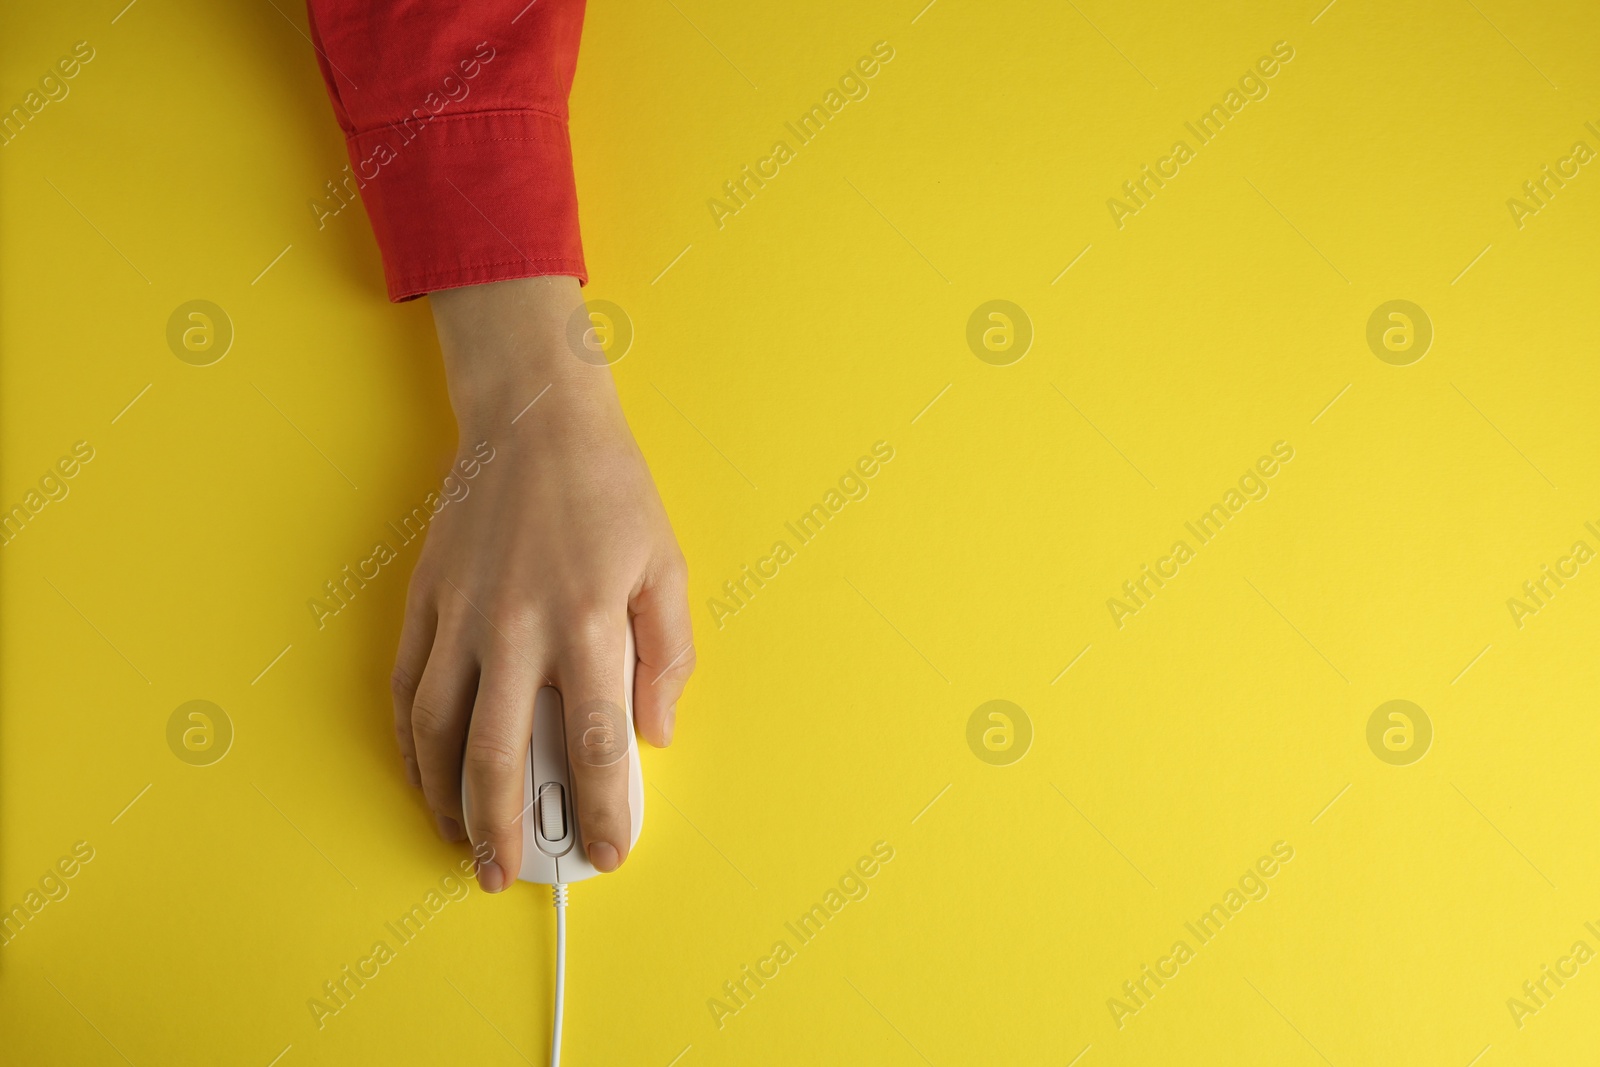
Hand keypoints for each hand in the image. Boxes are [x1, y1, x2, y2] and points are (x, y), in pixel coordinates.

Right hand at [390, 275, 693, 890]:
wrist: (535, 419)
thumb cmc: (610, 492)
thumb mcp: (668, 567)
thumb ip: (668, 657)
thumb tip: (654, 735)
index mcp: (590, 623)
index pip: (597, 743)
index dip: (604, 809)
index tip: (608, 850)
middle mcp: (518, 628)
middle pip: (500, 757)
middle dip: (506, 829)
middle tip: (510, 874)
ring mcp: (461, 616)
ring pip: (436, 731)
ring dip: (444, 799)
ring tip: (459, 840)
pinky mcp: (425, 600)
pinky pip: (405, 687)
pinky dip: (408, 743)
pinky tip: (421, 774)